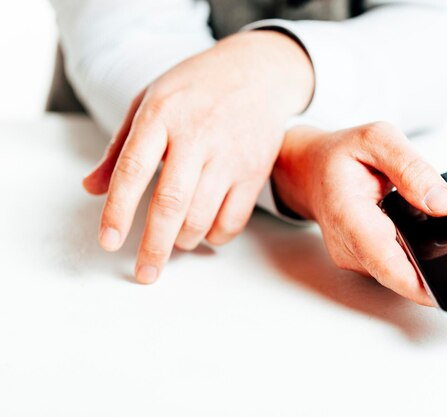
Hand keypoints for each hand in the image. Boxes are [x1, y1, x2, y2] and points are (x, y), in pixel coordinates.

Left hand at [82, 31, 313, 283]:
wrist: (256, 72)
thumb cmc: (195, 88)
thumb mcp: (149, 101)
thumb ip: (120, 147)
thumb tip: (91, 189)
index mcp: (162, 114)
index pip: (133, 170)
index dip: (118, 211)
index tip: (109, 242)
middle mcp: (197, 135)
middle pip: (170, 203)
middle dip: (154, 246)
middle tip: (144, 273)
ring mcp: (229, 153)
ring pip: (202, 215)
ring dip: (183, 241)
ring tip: (174, 243)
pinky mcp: (254, 169)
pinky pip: (234, 219)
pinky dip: (215, 237)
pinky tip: (205, 233)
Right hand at [272, 122, 446, 305]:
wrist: (312, 171)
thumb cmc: (339, 156)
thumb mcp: (377, 139)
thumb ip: (411, 168)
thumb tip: (444, 203)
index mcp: (348, 215)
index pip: (385, 263)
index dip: (419, 284)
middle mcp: (349, 247)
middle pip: (403, 270)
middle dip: (438, 251)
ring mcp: (356, 259)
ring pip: (404, 267)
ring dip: (429, 245)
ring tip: (432, 207)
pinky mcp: (366, 262)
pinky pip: (399, 261)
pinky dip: (417, 245)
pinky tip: (419, 218)